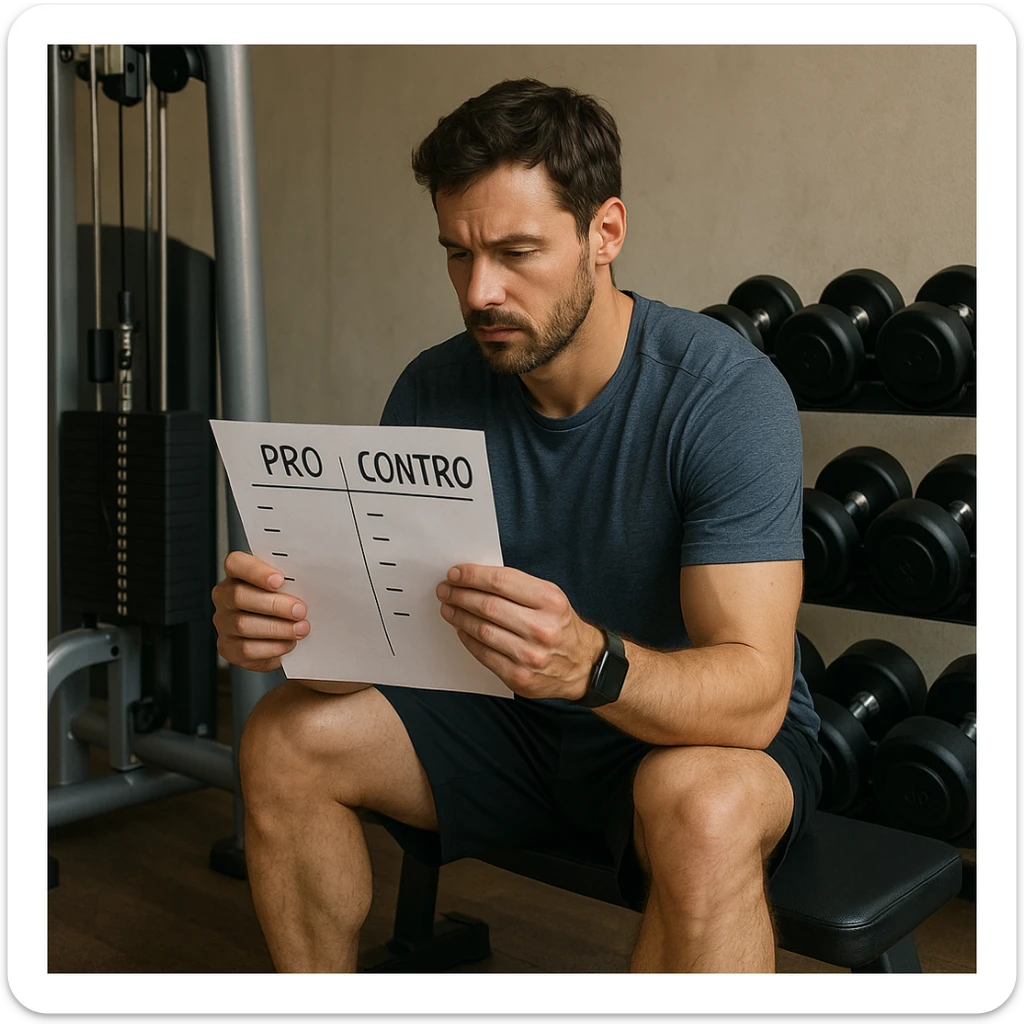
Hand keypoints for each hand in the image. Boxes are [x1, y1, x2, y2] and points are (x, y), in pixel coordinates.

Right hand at [211, 552, 309, 671]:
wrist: (277, 637)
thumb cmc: (282, 604)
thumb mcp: (287, 587)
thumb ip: (291, 581)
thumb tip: (311, 582)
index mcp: (238, 574)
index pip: (236, 563)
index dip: (256, 571)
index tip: (279, 580)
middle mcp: (225, 597)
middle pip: (239, 596)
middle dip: (274, 604)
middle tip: (300, 610)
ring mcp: (224, 623)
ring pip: (243, 624)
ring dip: (277, 628)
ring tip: (300, 629)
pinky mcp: (229, 647)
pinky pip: (247, 648)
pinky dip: (273, 646)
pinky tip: (289, 643)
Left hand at [436, 564, 603, 700]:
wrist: (585, 665)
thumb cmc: (561, 625)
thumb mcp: (551, 598)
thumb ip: (518, 587)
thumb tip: (475, 579)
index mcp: (550, 601)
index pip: (500, 582)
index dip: (472, 576)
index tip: (455, 573)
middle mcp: (542, 628)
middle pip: (488, 606)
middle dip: (460, 595)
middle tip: (445, 590)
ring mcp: (530, 655)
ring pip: (482, 630)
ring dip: (459, 616)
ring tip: (448, 608)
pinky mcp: (520, 676)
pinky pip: (484, 654)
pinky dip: (467, 639)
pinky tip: (461, 629)